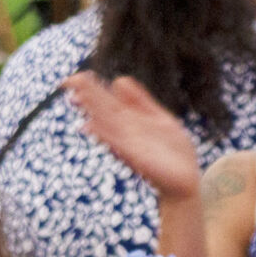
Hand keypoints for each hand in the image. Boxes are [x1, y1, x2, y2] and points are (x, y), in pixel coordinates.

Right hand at [69, 71, 203, 198]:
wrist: (185, 178)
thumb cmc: (172, 149)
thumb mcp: (159, 118)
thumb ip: (141, 102)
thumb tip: (118, 80)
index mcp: (132, 119)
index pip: (107, 100)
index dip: (92, 89)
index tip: (76, 78)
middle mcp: (127, 131)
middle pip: (105, 109)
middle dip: (90, 96)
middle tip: (70, 81)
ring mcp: (129, 143)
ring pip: (108, 124)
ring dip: (94, 112)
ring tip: (77, 97)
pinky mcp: (136, 157)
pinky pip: (118, 143)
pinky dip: (105, 135)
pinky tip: (92, 125)